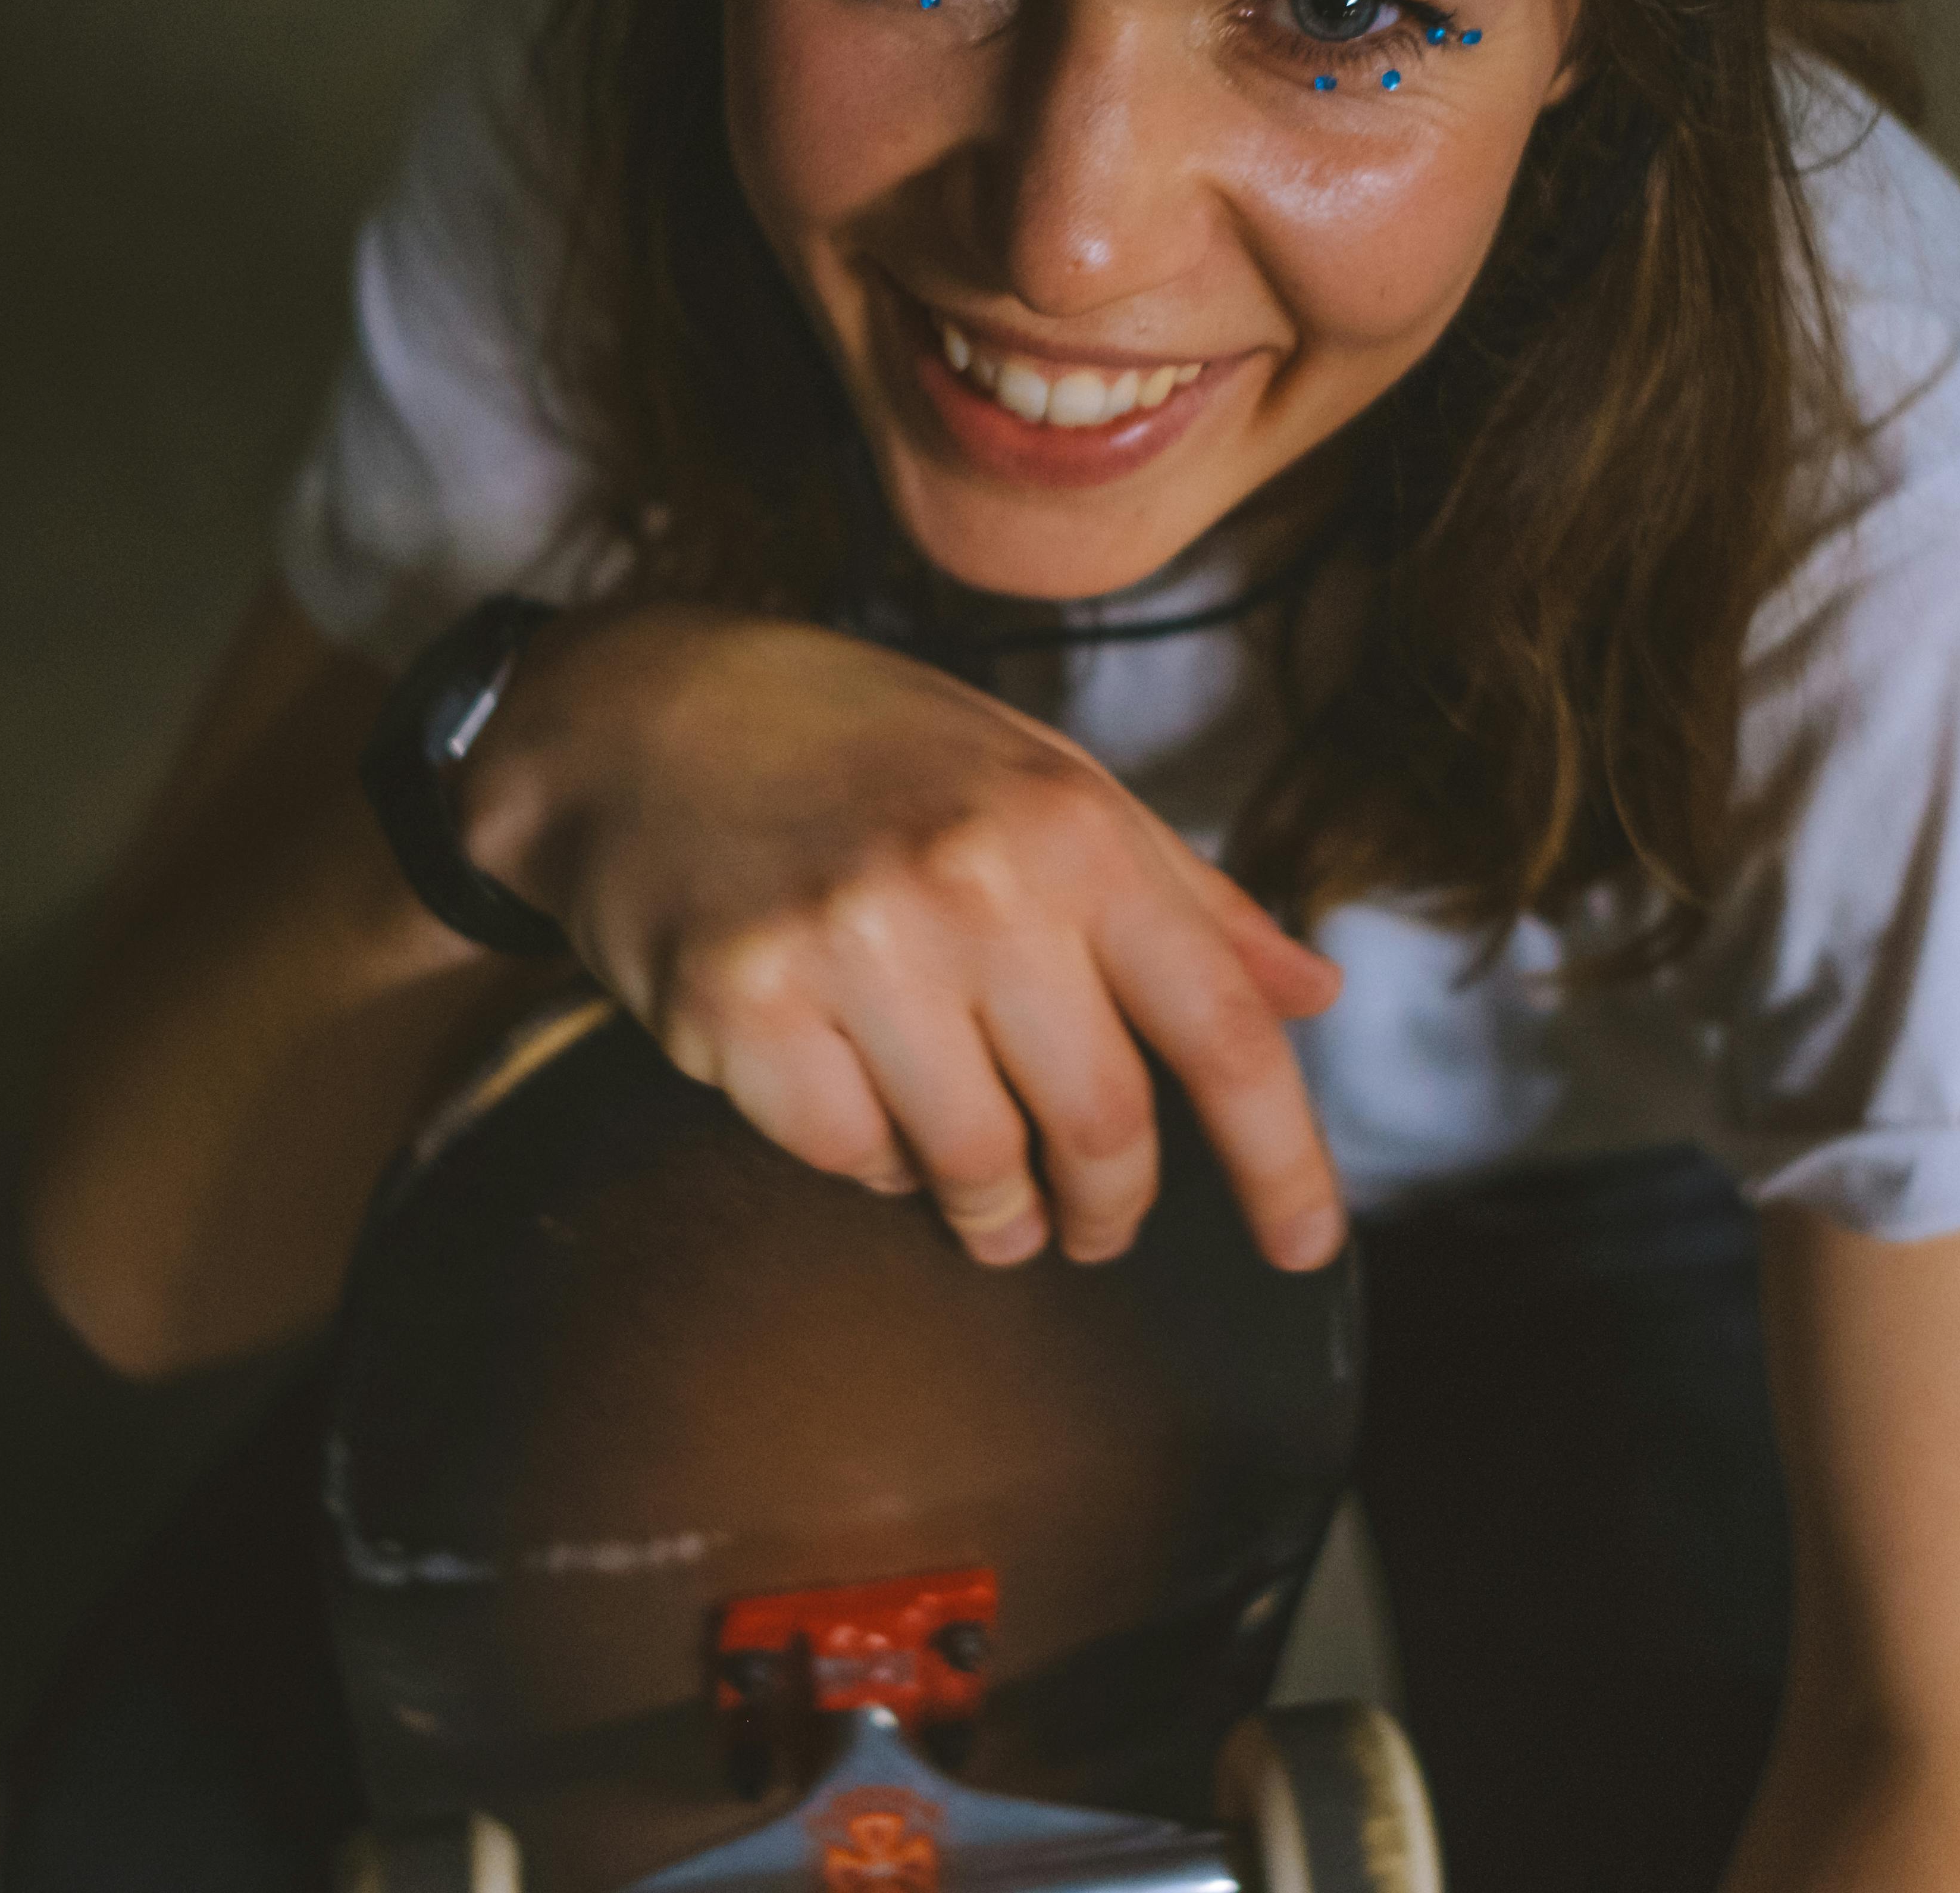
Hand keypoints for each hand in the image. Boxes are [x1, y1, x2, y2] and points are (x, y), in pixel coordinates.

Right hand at [456, 603, 1346, 1270]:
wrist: (644, 714)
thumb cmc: (866, 748)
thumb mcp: (1044, 777)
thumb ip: (1184, 897)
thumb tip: (1315, 993)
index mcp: (1070, 825)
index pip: (1222, 1028)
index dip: (1282, 1160)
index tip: (1307, 1246)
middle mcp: (973, 882)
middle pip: (1102, 1127)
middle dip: (1111, 1209)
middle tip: (1096, 1226)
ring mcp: (850, 945)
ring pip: (974, 1166)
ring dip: (997, 1214)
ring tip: (990, 1203)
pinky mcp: (740, 1006)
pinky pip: (848, 1156)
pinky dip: (872, 1162)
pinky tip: (861, 1106)